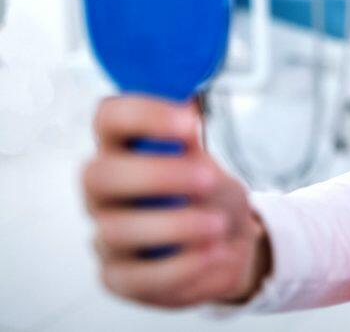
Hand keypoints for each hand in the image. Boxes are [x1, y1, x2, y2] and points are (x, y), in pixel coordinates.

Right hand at [82, 95, 270, 306]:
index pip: (108, 117)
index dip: (144, 114)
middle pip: (99, 175)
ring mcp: (105, 235)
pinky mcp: (119, 277)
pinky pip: (140, 277)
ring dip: (177, 225)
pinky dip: (183, 266)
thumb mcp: (203, 156)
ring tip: (219, 225)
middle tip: (210, 177)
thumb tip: (185, 97)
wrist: (227, 241)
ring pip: (118, 230)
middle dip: (157, 174)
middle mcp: (102, 191)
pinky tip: (215, 254)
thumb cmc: (206, 191)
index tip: (191, 122)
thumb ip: (187, 133)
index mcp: (121, 147)